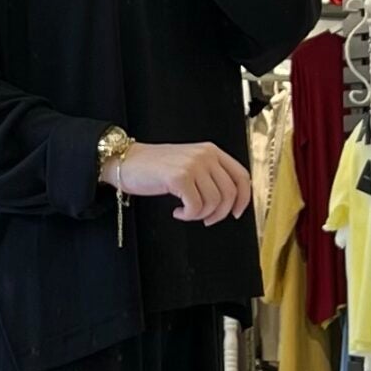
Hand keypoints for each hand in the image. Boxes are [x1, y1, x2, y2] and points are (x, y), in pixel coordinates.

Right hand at [105, 140, 252, 225]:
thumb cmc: (155, 167)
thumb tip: (228, 201)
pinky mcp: (179, 177)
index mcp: (211, 151)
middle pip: (230, 193)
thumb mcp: (189, 163)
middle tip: (205, 219)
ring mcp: (193, 165)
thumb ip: (209, 175)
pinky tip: (178, 212)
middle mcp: (205, 155)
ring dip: (201, 215)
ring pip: (213, 202)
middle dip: (219, 213)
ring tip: (187, 212)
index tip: (236, 212)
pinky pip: (196, 207)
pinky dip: (188, 215)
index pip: (241, 176)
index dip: (243, 198)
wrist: (127, 161)